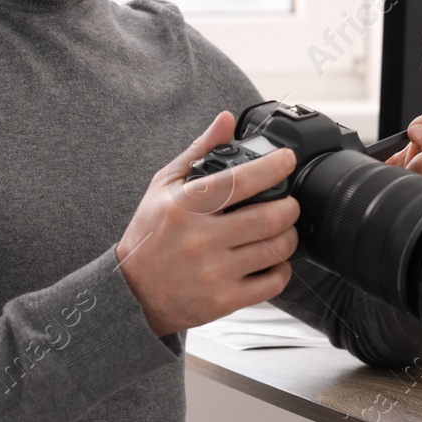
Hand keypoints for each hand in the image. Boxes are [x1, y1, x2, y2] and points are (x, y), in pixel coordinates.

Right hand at [116, 111, 300, 336]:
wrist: (131, 293)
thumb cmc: (149, 234)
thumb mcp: (164, 186)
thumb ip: (199, 151)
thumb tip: (226, 120)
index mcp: (186, 206)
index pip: (242, 180)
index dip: (274, 166)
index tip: (287, 159)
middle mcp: (201, 239)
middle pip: (271, 217)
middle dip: (290, 205)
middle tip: (288, 202)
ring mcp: (214, 273)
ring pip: (277, 249)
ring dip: (289, 236)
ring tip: (281, 230)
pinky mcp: (224, 300)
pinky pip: (273, 283)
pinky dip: (282, 269)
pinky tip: (273, 260)